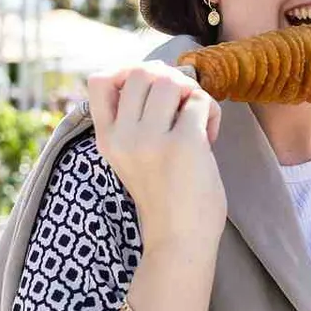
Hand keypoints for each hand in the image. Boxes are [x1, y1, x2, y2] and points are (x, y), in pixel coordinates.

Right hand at [85, 62, 224, 236]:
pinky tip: (210, 136)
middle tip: (182, 105)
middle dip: (169, 78)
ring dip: (193, 92)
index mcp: (107, 138)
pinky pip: (200, 100)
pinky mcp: (184, 144)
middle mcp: (124, 135)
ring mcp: (152, 139)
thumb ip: (135, 120)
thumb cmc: (165, 196)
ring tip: (197, 120)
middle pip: (141, 71)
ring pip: (172, 80)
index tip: (151, 93)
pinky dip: (211, 112)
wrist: (180, 240)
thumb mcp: (132, 157)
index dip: (128, 72)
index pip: (98, 80)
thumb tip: (165, 72)